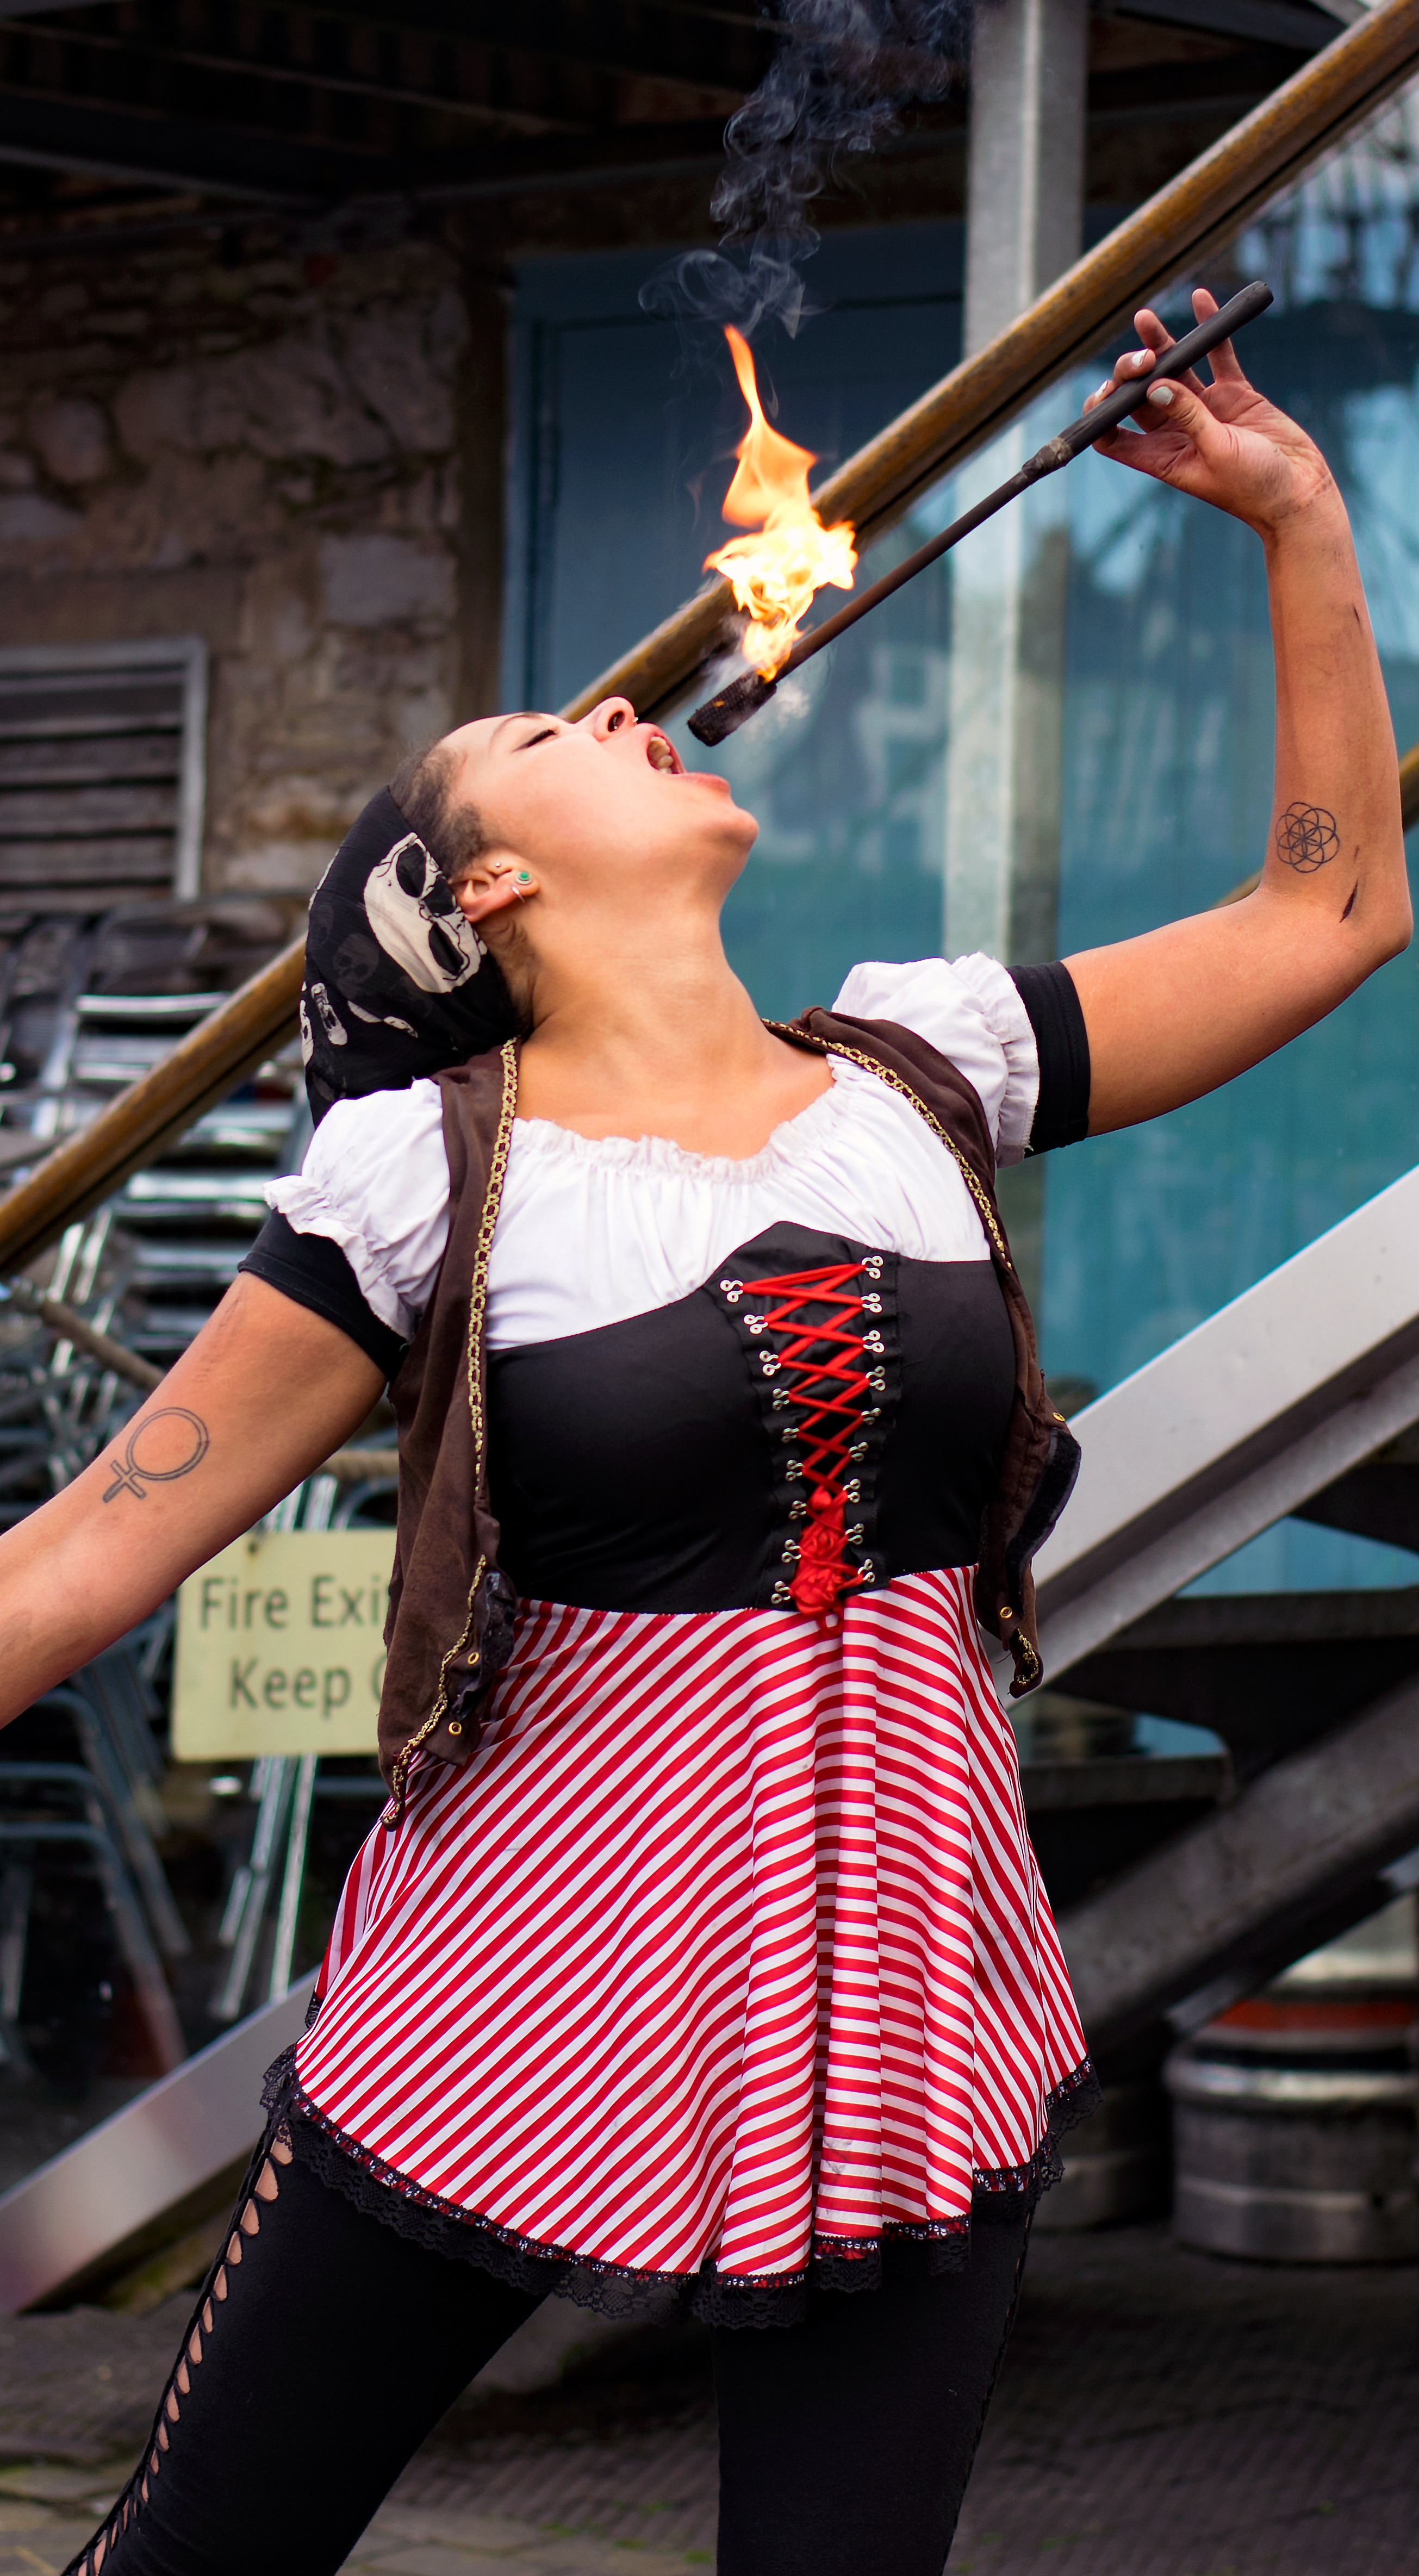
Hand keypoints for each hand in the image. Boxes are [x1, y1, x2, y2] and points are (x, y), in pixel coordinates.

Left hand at [1083, 288, 1335, 540]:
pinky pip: (1217, 356)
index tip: (1103, 393)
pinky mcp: (1233, 394)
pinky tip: (1200, 300)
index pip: (1115, 438)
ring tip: (1145, 319)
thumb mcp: (1218, 452)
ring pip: (1173, 370)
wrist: (1299, 490)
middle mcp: (1176, 432)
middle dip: (1132, 373)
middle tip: (1143, 357)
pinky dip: (1208, 330)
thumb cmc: (1255, 487)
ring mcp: (1205, 410)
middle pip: (1140, 396)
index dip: (1101, 416)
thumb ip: (1189, 416)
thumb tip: (1156, 385)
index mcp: (1162, 458)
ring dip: (1159, 344)